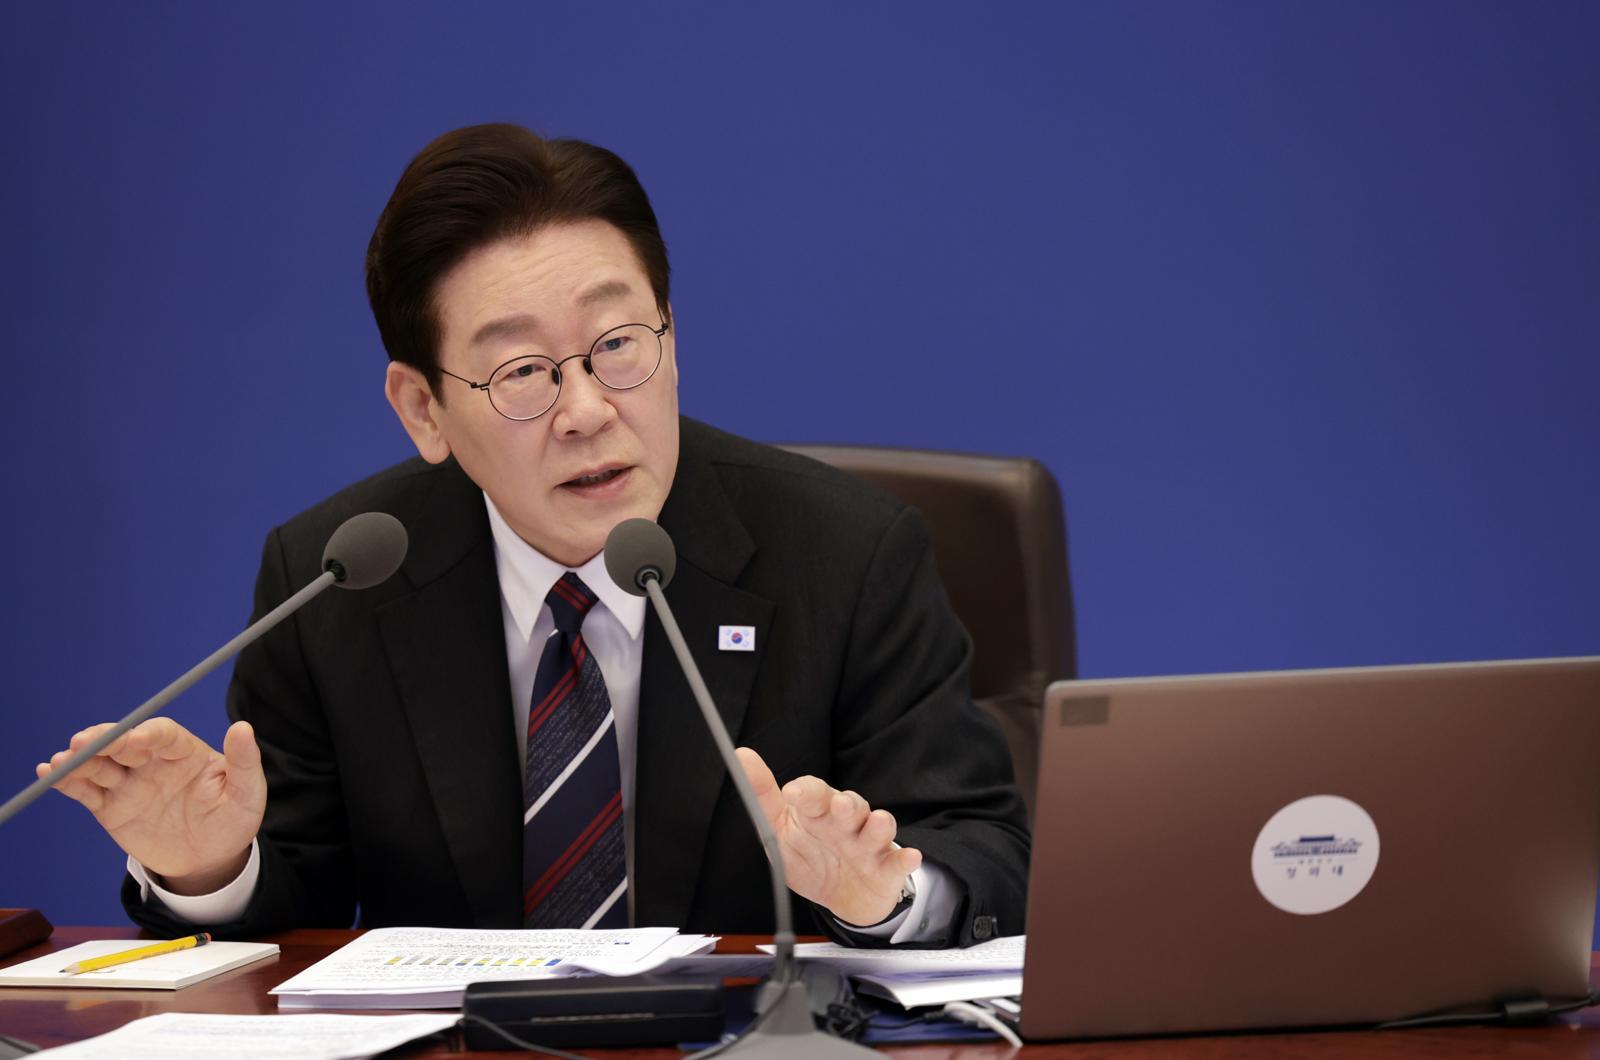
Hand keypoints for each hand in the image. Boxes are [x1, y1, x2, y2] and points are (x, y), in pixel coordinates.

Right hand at [37, 718, 265, 894]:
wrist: (210, 860)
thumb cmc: (233, 821)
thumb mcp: (247, 794)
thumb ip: (245, 762)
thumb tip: (243, 727)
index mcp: (186, 752)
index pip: (162, 734)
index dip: (145, 734)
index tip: (132, 739)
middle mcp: (153, 762)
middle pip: (124, 744)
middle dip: (104, 741)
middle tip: (82, 742)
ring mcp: (130, 783)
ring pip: (100, 765)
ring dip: (79, 760)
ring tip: (60, 761)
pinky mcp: (112, 807)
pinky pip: (87, 791)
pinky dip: (68, 782)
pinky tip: (50, 774)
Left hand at [736, 746, 921, 926]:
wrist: (843, 897)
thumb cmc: (810, 856)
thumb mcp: (778, 832)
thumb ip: (763, 798)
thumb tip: (742, 755)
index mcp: (818, 811)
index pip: (814, 792)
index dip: (806, 791)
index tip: (792, 794)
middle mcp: (846, 822)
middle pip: (850, 805)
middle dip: (847, 804)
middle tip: (839, 806)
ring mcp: (869, 844)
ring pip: (877, 828)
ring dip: (878, 825)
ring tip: (877, 822)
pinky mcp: (888, 868)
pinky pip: (898, 861)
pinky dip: (904, 858)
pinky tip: (908, 857)